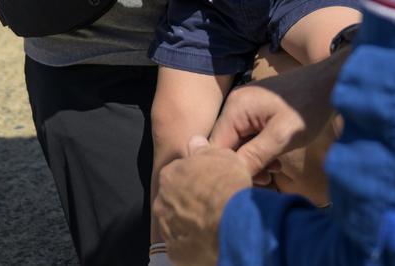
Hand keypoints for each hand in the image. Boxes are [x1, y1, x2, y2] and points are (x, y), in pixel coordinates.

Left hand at [154, 137, 251, 265]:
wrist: (233, 222)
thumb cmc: (227, 186)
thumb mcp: (221, 156)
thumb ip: (202, 149)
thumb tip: (195, 142)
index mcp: (169, 175)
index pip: (177, 175)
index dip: (193, 181)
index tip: (206, 186)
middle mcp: (162, 202)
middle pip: (173, 200)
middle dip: (187, 203)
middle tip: (209, 206)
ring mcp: (167, 228)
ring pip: (175, 224)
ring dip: (188, 224)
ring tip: (210, 225)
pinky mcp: (175, 252)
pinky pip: (181, 247)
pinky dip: (191, 245)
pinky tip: (207, 241)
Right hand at [208, 62, 340, 179]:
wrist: (329, 83)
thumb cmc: (307, 108)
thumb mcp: (282, 136)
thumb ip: (255, 156)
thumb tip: (231, 175)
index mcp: (235, 108)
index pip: (216, 147)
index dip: (228, 169)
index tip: (249, 185)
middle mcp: (234, 105)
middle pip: (227, 146)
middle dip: (244, 166)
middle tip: (267, 180)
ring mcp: (245, 107)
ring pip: (239, 143)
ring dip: (253, 161)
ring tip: (275, 171)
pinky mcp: (256, 111)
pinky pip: (249, 136)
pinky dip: (259, 151)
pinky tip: (276, 160)